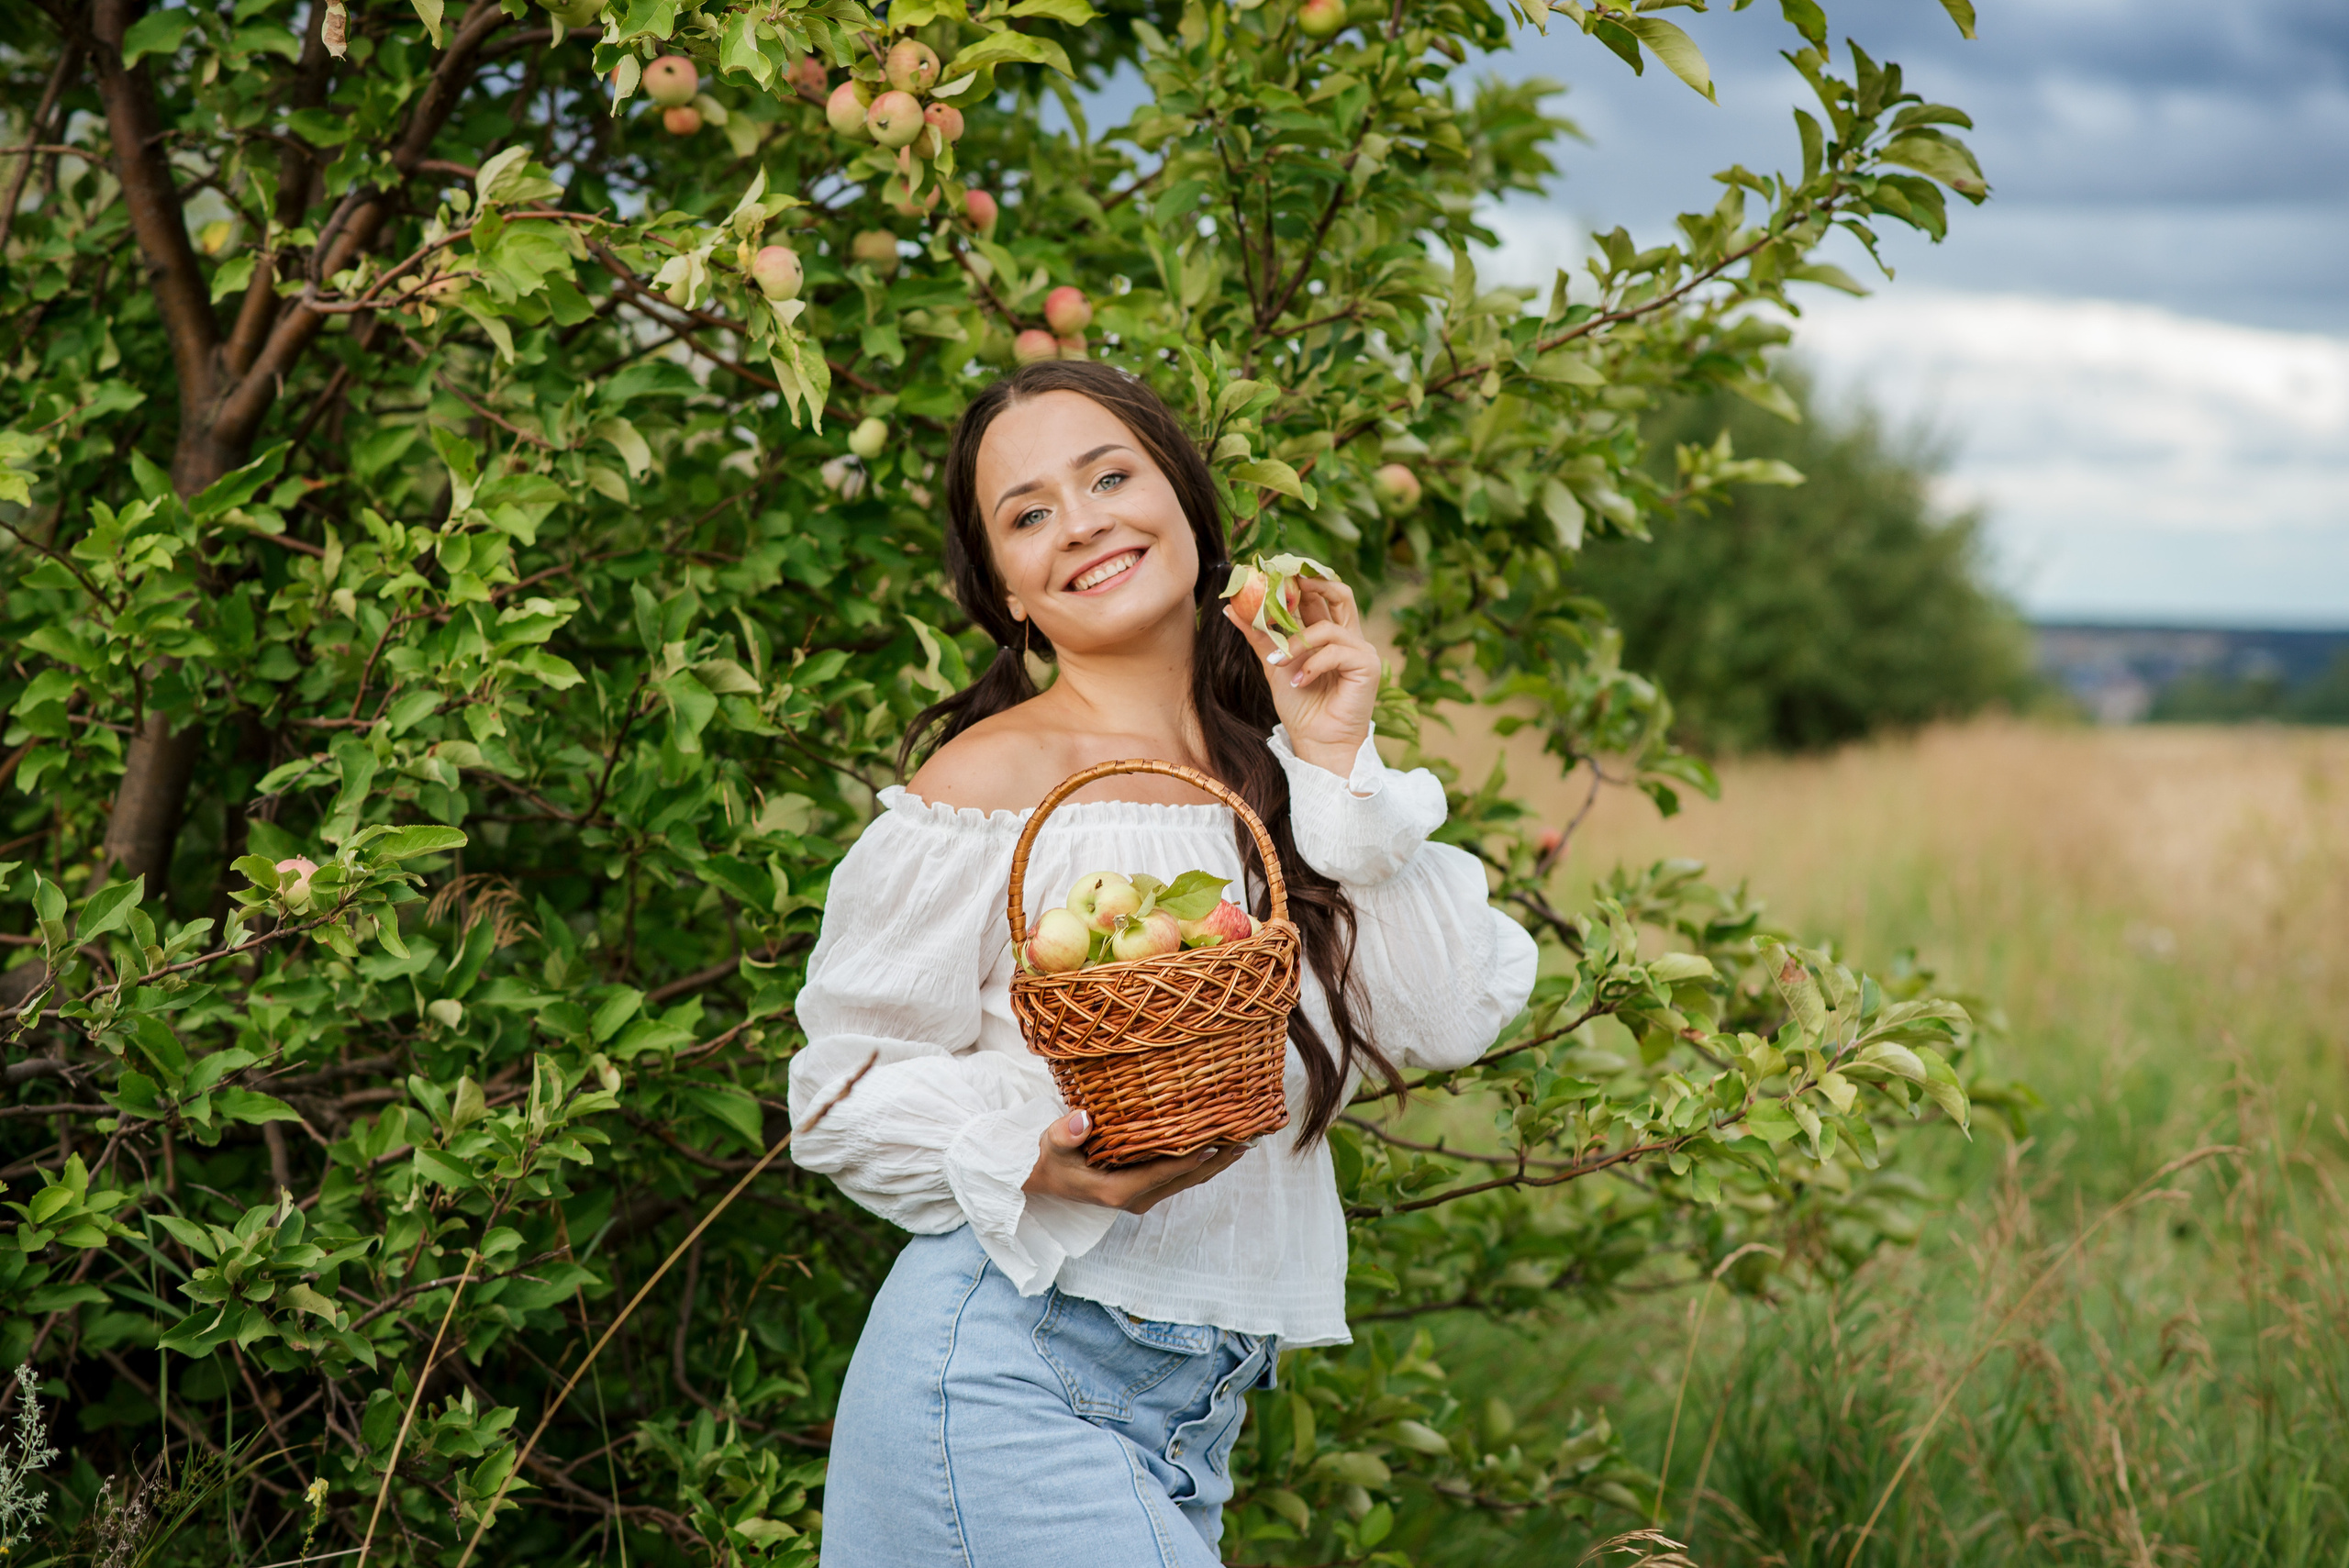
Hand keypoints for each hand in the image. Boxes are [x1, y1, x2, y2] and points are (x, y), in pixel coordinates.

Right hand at [1024, 1109, 1251, 1213]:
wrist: (1043, 1180)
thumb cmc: (1049, 1159)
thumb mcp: (1050, 1145)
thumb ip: (1065, 1134)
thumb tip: (1083, 1119)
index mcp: (1117, 1190)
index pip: (1162, 1172)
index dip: (1191, 1157)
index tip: (1218, 1141)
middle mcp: (1135, 1198)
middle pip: (1185, 1179)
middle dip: (1216, 1160)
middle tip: (1246, 1139)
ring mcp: (1142, 1197)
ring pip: (1187, 1180)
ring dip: (1215, 1163)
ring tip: (1244, 1142)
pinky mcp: (1144, 1191)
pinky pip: (1180, 1178)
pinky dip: (1201, 1163)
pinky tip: (1220, 1147)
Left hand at [1223, 572, 1380, 777]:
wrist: (1317, 742)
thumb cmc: (1301, 706)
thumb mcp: (1274, 664)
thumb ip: (1259, 636)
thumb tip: (1231, 609)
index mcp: (1328, 632)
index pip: (1318, 594)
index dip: (1299, 580)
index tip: (1270, 574)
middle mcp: (1347, 636)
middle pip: (1339, 592)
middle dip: (1312, 584)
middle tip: (1284, 586)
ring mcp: (1361, 649)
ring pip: (1327, 626)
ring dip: (1296, 643)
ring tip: (1277, 662)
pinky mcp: (1367, 666)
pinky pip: (1336, 652)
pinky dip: (1312, 665)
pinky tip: (1298, 682)